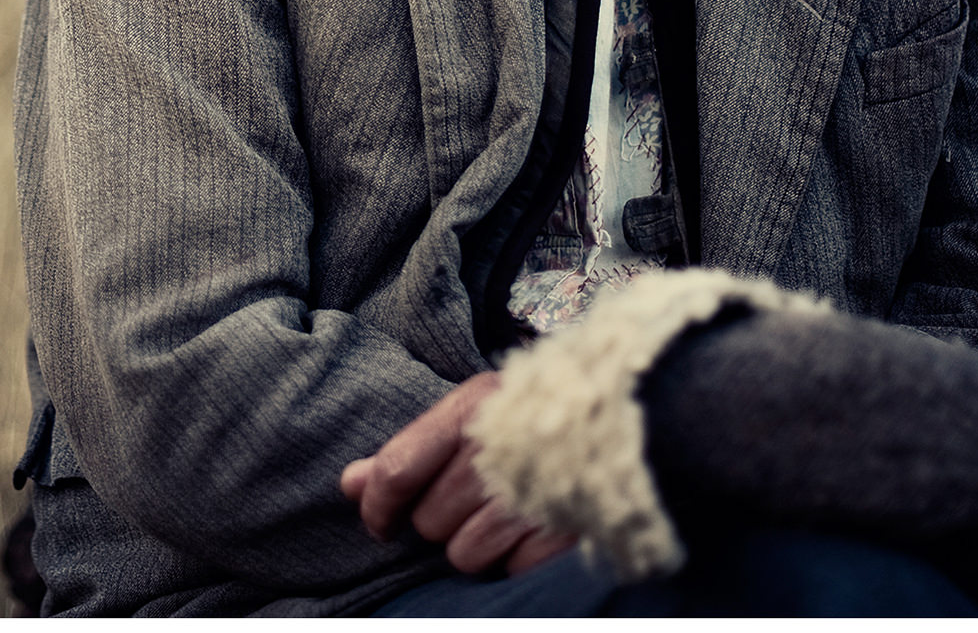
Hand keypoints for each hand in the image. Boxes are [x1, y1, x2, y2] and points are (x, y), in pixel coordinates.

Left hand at [339, 372, 577, 576]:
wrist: (627, 415)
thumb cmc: (529, 416)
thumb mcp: (468, 417)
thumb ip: (406, 452)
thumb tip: (349, 484)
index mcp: (472, 407)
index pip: (398, 469)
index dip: (378, 507)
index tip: (381, 526)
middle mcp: (500, 446)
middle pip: (430, 520)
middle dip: (442, 521)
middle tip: (473, 501)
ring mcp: (537, 489)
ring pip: (465, 553)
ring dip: (478, 545)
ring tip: (505, 515)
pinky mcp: (570, 527)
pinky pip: (513, 569)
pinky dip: (518, 558)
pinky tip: (533, 528)